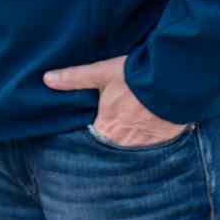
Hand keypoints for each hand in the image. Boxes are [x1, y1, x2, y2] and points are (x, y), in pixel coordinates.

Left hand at [43, 55, 187, 147]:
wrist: (172, 80)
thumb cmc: (134, 77)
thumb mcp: (101, 73)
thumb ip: (74, 78)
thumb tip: (47, 79)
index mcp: (106, 128)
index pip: (92, 137)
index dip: (93, 129)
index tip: (95, 122)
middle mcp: (124, 142)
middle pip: (112, 143)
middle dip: (112, 135)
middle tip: (116, 121)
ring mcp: (145, 144)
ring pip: (132, 146)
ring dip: (131, 137)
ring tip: (133, 123)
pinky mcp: (164, 141)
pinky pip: (152, 146)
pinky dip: (149, 138)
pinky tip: (150, 126)